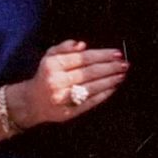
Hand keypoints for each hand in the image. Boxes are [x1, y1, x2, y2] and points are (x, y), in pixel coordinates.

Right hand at [10, 39, 127, 127]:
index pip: (82, 58)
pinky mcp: (68, 112)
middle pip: (89, 73)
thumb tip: (82, 45)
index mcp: (52, 65)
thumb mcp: (49, 56)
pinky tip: (113, 88)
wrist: (32, 102)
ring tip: (121, 75)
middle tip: (125, 64)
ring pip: (91, 88)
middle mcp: (56, 82)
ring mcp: (62, 98)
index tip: (117, 53)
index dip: (102, 55)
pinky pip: (89, 102)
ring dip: (110, 81)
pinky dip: (103, 95)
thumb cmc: (45, 75)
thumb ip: (64, 47)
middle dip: (110, 68)